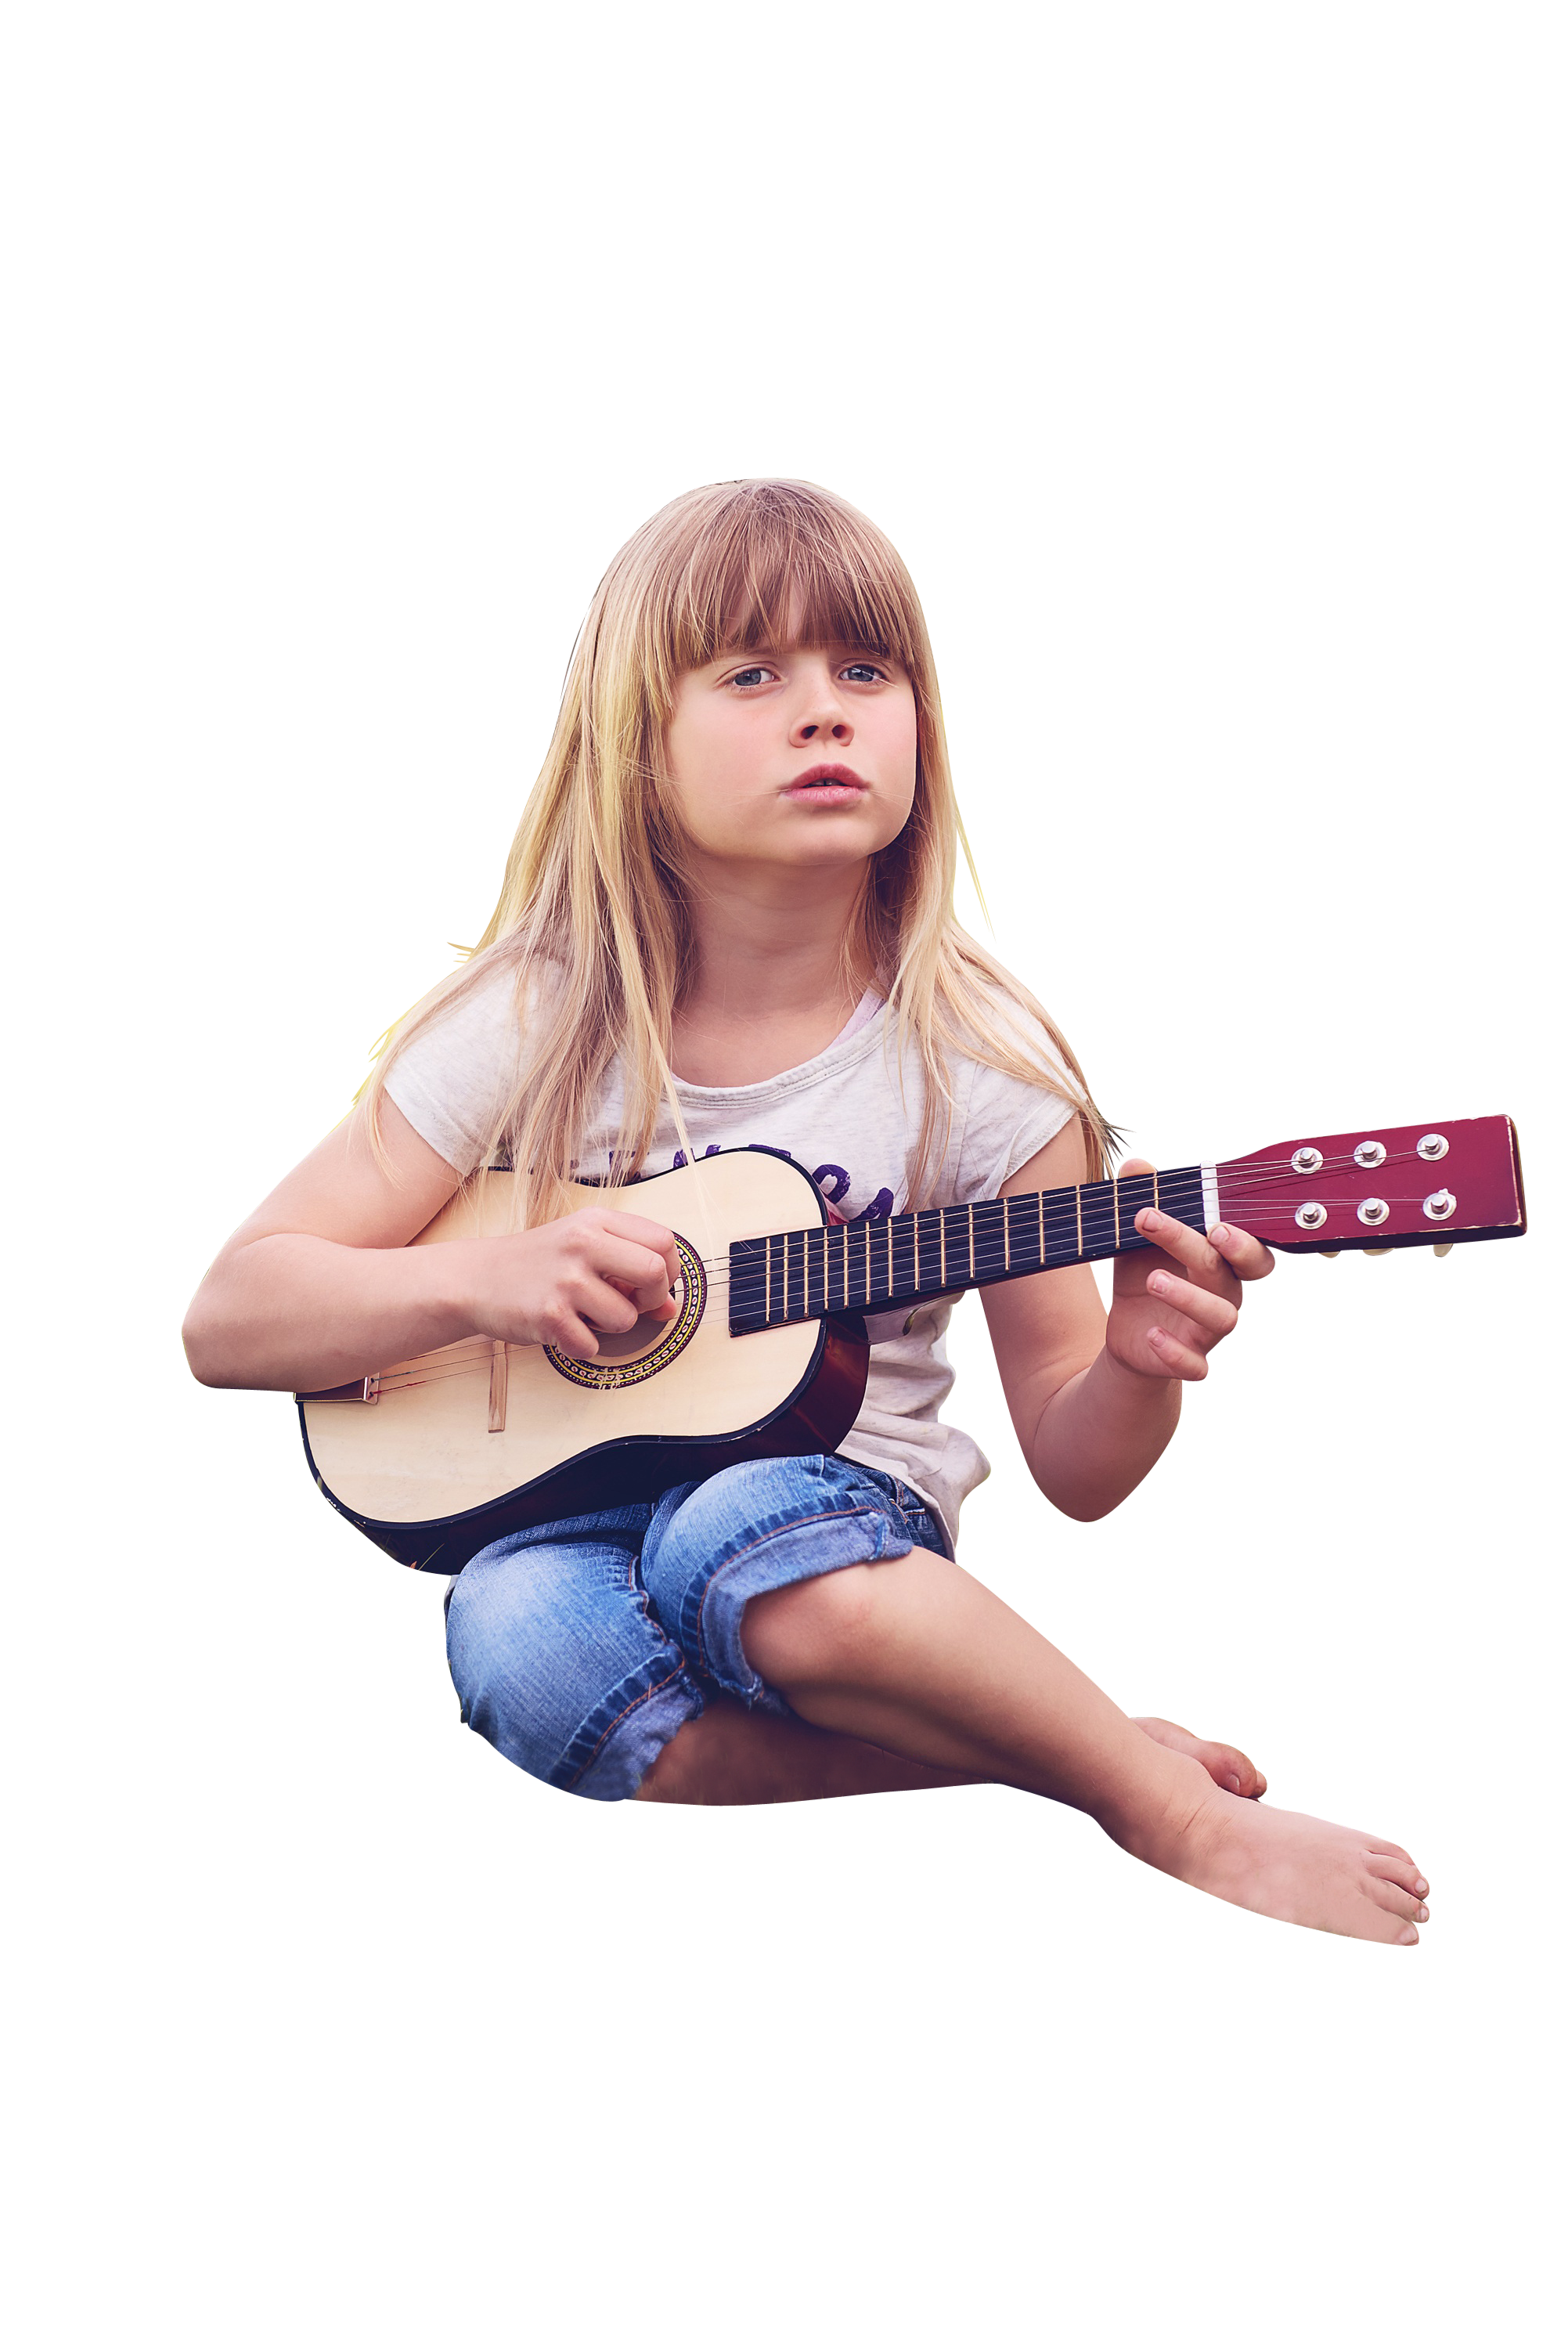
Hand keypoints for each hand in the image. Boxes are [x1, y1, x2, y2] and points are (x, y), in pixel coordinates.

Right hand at [458, 1207, 680, 1360]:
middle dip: (652, 1297)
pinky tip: (562, 1328)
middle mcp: (583, 1244)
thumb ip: (630, 1268)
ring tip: (585, 1314)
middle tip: (629, 1302)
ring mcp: (565, 1280)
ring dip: (612, 1327)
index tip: (651, 1283)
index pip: (664, 1241)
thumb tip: (672, 1309)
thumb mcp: (584, 1248)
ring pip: (626, 1318)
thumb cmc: (538, 1263)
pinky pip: (592, 1346)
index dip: (668, 1269)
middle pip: (656, 1271)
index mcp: (596, 1221)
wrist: (476, 1278)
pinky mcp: (548, 1315)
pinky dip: (581, 1345)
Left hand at [1105, 1156, 1275, 1382]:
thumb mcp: (1137, 1241)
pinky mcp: (1188, 1361)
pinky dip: (1175, 1351)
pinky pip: (1194, 1364)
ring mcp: (1208, 1331)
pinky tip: (1151, 1334)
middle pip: (1229, 1273)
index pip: (1247, 1248)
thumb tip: (1135, 1165)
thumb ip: (1142, 1201)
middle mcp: (1222, 1295)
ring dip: (1189, 1297)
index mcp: (1218, 1262)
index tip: (1214, 1220)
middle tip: (1207, 1234)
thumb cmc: (1145, 1277)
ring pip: (1220, 1318)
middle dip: (1222, 1253)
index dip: (1241, 1237)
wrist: (1130, 1336)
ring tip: (1152, 1279)